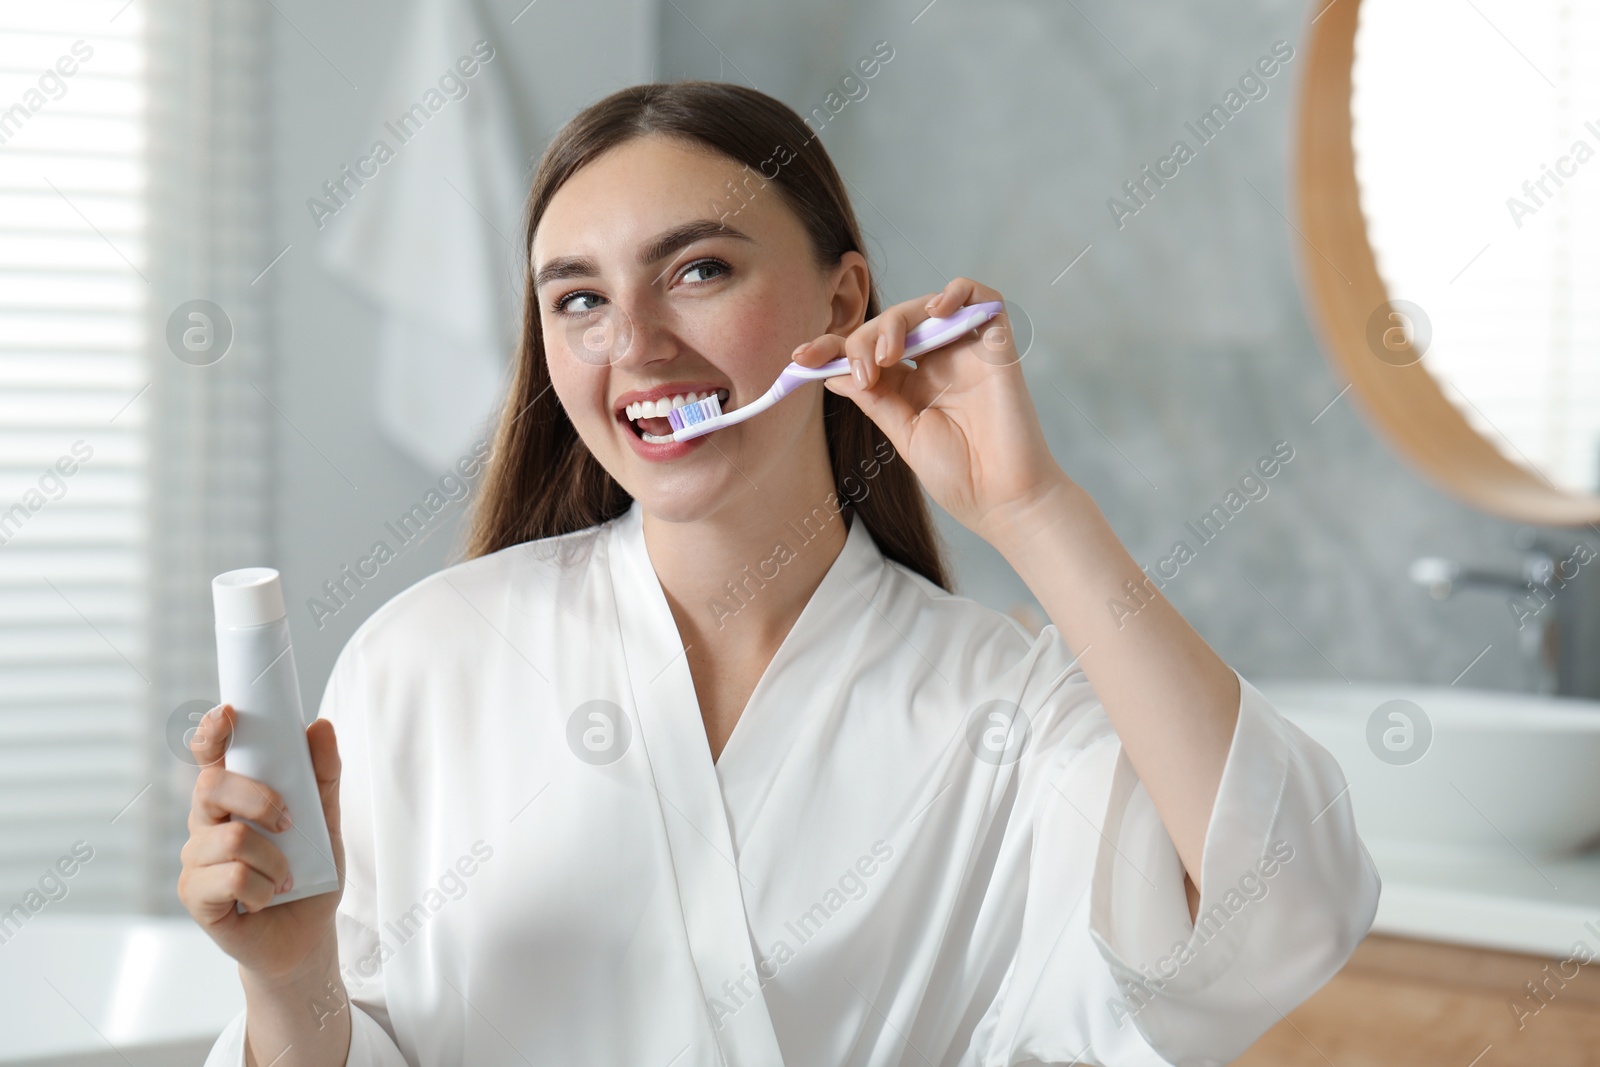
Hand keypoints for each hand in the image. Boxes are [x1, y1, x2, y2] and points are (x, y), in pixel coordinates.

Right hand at [177, 703, 344, 985]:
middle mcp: (206, 822)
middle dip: (259, 799)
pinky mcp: (195, 895)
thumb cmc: (310, 873)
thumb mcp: (327, 821)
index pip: (212, 756)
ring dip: (273, 859)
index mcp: (233, 798)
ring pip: (230, 838)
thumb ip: (323, 776)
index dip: (213, 733)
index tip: (229, 713)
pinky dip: (261, 888)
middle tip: (291, 822)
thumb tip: (320, 726)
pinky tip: (265, 898)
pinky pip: (229, 877)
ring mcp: (195, 859)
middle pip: (212, 787)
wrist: (306, 936)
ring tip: (285, 877)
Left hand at [796, 277, 1068, 541]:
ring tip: (888, 354)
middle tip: (862, 371)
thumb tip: (833, 374)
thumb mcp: (902, 433)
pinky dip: (957, 292)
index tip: (799, 359)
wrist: (1005, 502)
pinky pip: (981, 297)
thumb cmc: (960, 477)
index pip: (867, 350)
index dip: (832, 348)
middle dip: (863, 338)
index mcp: (912, 384)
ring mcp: (967, 351)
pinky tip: (936, 311)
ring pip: (926, 306)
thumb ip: (872, 398)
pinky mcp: (997, 345)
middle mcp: (939, 361)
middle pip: (892, 324)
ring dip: (898, 320)